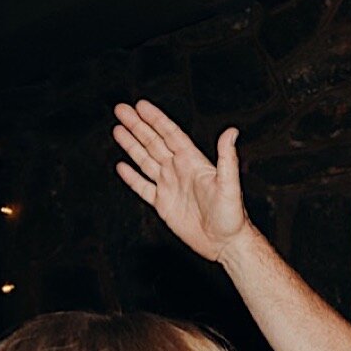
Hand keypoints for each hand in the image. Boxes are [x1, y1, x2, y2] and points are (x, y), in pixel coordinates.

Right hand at [112, 99, 250, 262]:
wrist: (225, 244)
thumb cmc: (232, 216)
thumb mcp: (230, 185)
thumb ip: (227, 158)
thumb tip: (232, 132)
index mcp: (193, 163)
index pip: (171, 135)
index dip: (156, 119)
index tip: (140, 106)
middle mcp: (179, 171)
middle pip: (154, 143)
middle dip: (137, 126)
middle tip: (121, 110)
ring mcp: (170, 187)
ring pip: (145, 161)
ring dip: (131, 145)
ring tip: (118, 130)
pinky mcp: (164, 204)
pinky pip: (143, 188)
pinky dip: (132, 178)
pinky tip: (122, 167)